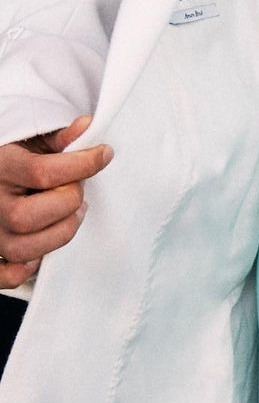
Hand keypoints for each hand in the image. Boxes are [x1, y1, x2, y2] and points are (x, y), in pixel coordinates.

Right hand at [0, 114, 113, 289]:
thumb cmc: (17, 155)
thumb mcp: (33, 139)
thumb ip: (59, 137)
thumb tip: (87, 126)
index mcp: (0, 167)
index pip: (42, 172)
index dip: (82, 164)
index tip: (105, 154)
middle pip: (28, 217)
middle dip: (67, 202)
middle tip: (79, 190)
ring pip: (24, 249)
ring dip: (60, 232)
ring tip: (73, 213)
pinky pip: (8, 276)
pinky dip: (28, 268)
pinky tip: (44, 247)